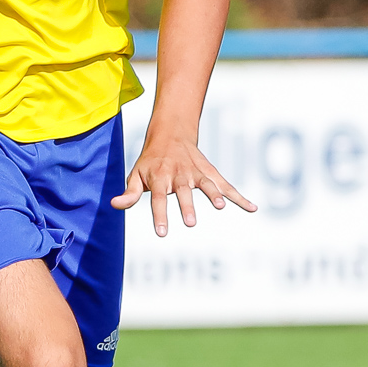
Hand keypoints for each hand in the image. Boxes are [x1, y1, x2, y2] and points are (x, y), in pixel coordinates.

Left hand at [112, 133, 255, 236]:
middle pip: (183, 191)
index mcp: (159, 177)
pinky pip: (226, 185)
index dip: (160, 214)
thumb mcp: (136, 175)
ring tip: (221, 206)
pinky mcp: (210, 173)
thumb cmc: (150, 161)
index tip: (162, 232)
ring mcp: (196, 173)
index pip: (158, 198)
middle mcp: (179, 174)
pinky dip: (239, 196)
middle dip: (187, 206)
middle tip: (190, 223)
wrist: (170, 134)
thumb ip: (130, 193)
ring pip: (206, 184)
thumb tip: (114, 205)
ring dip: (214, 194)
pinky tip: (252, 208)